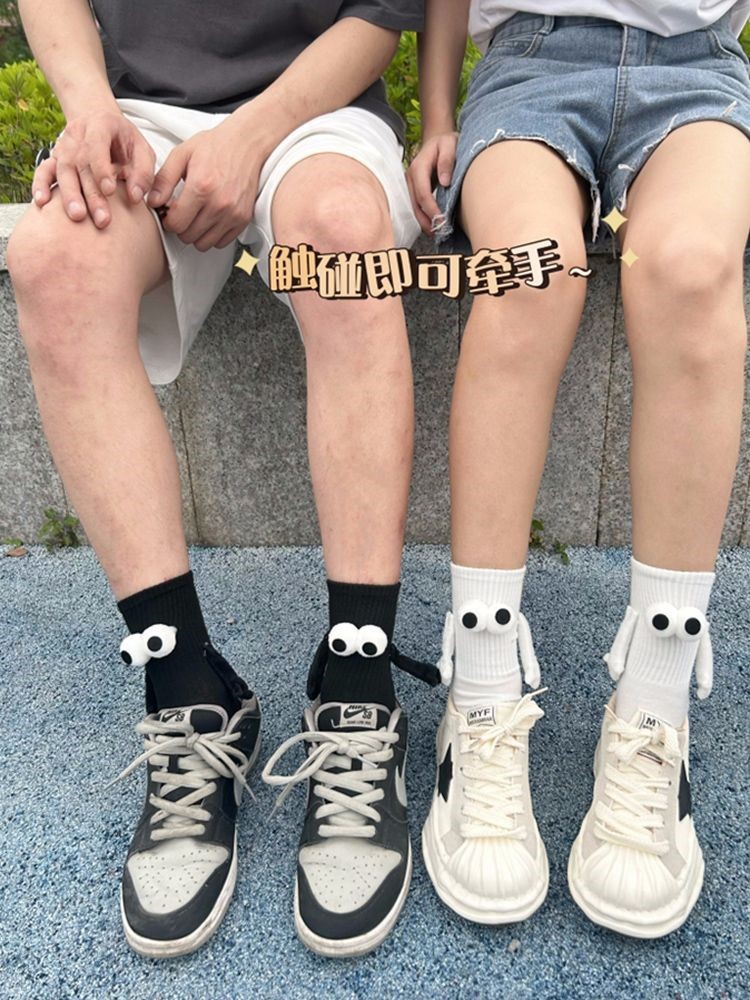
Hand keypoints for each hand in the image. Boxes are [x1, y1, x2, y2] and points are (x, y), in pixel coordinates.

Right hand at [32, 109, 155, 227]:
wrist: (98, 120)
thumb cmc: (124, 140)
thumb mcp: (142, 149)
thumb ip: (143, 172)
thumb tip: (135, 196)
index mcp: (100, 125)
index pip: (97, 145)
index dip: (102, 168)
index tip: (110, 190)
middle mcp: (78, 134)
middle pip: (81, 165)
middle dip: (91, 194)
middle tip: (102, 219)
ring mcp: (63, 147)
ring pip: (63, 170)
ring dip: (70, 195)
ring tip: (77, 216)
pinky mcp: (54, 158)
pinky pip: (44, 171)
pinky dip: (40, 185)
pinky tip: (42, 201)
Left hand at [147, 115, 265, 251]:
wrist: (246, 144)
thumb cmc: (215, 146)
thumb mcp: (182, 155)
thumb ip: (164, 180)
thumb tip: (153, 202)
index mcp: (201, 187)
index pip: (176, 224)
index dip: (168, 220)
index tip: (170, 212)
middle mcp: (219, 204)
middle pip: (188, 236)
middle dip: (181, 227)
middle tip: (182, 213)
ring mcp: (233, 214)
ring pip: (204, 244)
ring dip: (196, 234)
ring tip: (195, 217)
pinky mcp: (243, 219)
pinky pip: (221, 243)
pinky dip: (212, 236)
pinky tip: (209, 219)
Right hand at [407, 131, 457, 235]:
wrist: (438, 140)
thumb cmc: (446, 143)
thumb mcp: (450, 144)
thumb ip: (447, 160)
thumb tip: (445, 181)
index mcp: (419, 167)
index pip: (422, 193)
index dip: (431, 209)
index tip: (442, 220)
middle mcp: (410, 176)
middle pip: (415, 204)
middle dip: (426, 220)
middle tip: (439, 233)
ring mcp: (410, 183)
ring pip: (413, 207)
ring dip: (424, 222)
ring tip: (436, 233)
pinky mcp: (413, 189)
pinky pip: (416, 206)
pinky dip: (424, 217)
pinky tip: (433, 226)